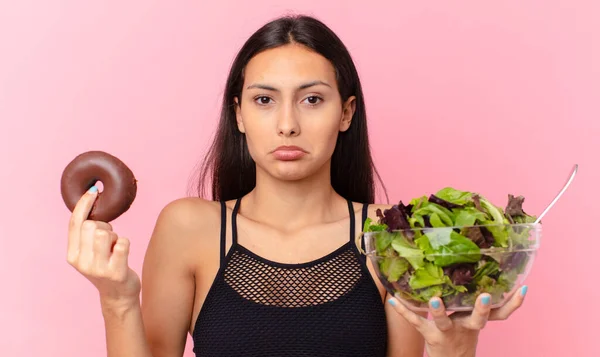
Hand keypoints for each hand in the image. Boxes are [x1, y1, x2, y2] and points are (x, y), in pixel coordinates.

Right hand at [66, 186, 140, 310]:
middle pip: (92, 225)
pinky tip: (123, 254)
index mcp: (72, 255)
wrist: (118, 296)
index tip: (93, 190)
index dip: (84, 204)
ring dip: (115, 236)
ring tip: (115, 248)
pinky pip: (123, 242)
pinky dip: (125, 243)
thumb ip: (86, 234)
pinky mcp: (116, 272)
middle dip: (104, 226)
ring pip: (106, 232)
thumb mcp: (89, 253)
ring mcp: (98, 268)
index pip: (75, 223)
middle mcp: (81, 262)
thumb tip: (91, 200)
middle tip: (109, 241)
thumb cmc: (106, 268)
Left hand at [387, 286, 527, 356]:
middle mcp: (466, 326)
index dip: (514, 304)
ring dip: (439, 312)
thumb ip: (483, 299)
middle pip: (478, 319)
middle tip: (487, 295)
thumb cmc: (462, 332)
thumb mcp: (475, 319)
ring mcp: (447, 332)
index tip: (523, 289)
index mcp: (478, 321)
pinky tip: (392, 299)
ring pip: (444, 323)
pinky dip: (403, 310)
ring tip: (434, 300)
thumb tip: (495, 270)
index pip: (501, 313)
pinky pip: (415, 322)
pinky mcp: (429, 335)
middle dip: (482, 308)